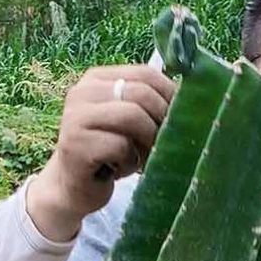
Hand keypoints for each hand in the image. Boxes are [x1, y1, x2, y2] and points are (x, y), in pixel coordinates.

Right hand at [28, 64, 175, 240]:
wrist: (73, 187)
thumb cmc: (108, 154)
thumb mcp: (128, 124)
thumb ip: (146, 106)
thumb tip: (188, 101)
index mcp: (98, 79)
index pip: (145, 73)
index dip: (170, 95)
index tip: (179, 119)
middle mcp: (83, 91)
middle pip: (141, 94)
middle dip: (161, 121)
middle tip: (164, 144)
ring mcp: (76, 117)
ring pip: (133, 116)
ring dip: (148, 141)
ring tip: (144, 158)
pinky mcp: (76, 144)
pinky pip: (120, 146)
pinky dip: (130, 162)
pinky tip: (120, 169)